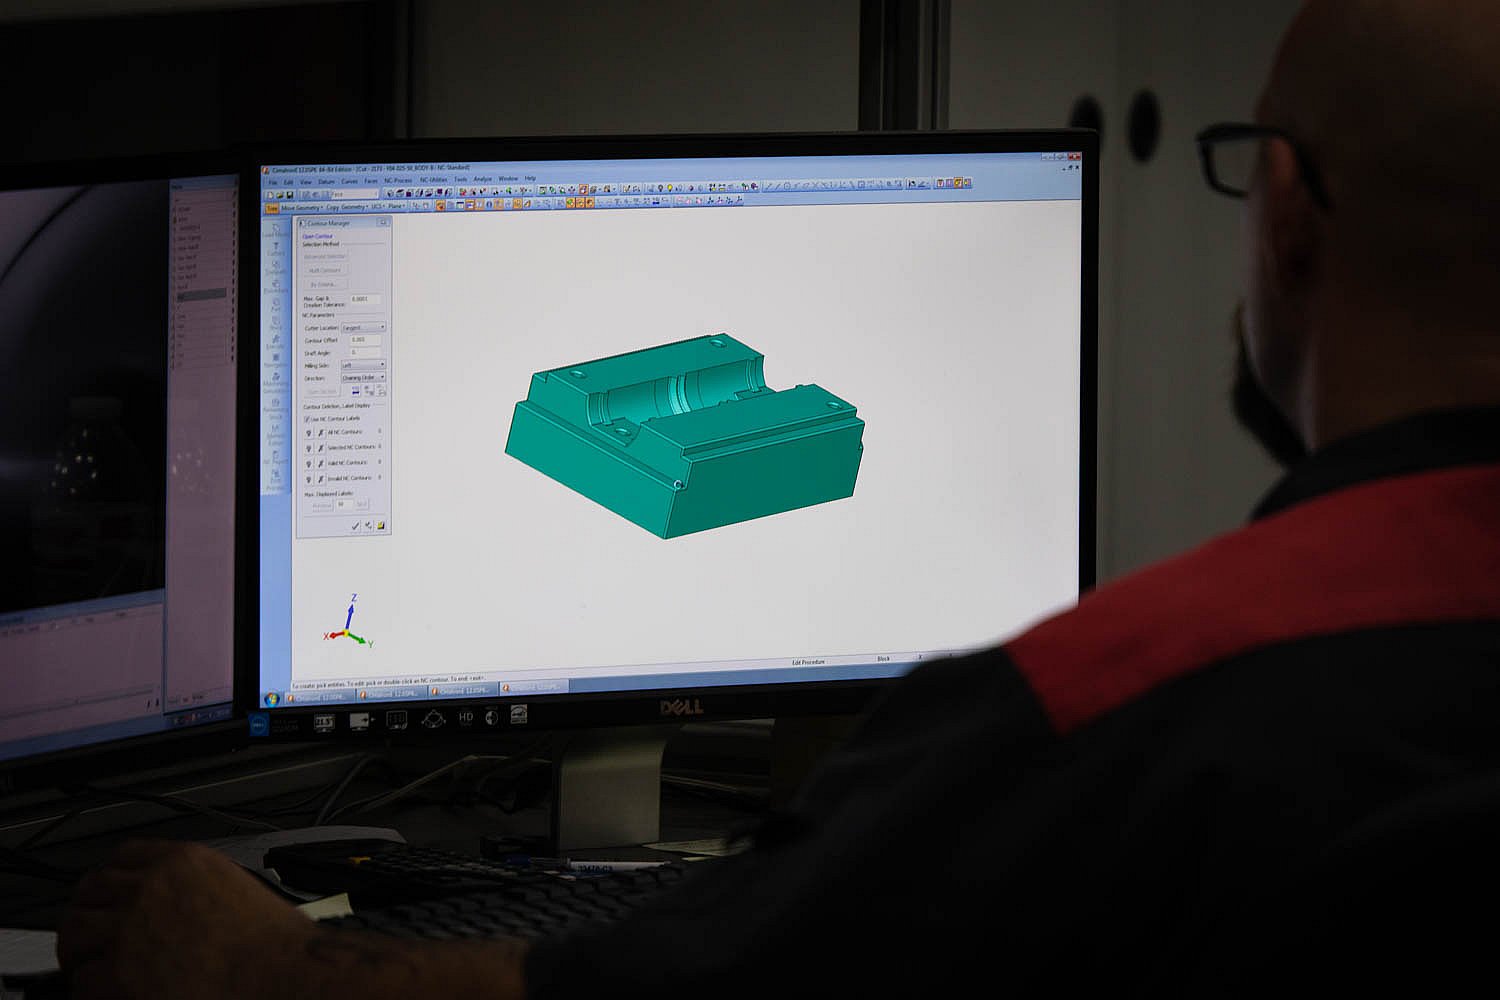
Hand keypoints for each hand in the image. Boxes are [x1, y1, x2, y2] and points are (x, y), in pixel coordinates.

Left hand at [58, 839, 317, 999]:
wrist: (278, 977)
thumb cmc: (273, 945)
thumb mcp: (236, 887)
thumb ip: (194, 885)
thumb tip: (171, 903)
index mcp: (183, 862)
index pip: (125, 855)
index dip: (113, 877)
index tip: (110, 891)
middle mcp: (150, 888)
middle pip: (92, 888)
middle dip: (90, 910)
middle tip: (92, 931)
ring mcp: (128, 929)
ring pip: (76, 931)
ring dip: (83, 950)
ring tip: (94, 965)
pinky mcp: (115, 974)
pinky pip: (82, 979)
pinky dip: (92, 988)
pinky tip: (113, 992)